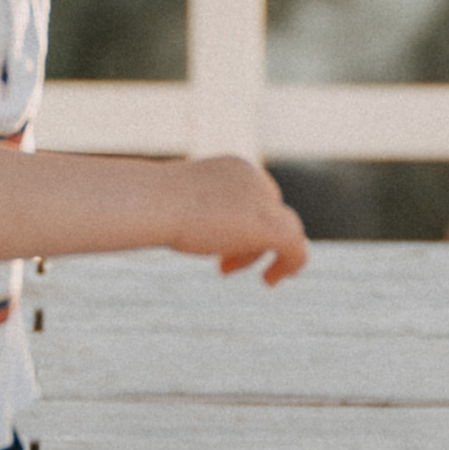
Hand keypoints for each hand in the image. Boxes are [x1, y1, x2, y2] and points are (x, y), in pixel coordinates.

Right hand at [161, 154, 308, 282]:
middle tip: (224, 268)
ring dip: (268, 255)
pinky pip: (296, 246)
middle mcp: (255, 179)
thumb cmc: (152, 204)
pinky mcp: (269, 226)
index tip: (220, 250)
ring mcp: (264, 200)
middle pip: (270, 214)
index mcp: (236, 169)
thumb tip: (194, 224)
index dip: (243, 226)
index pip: (256, 198)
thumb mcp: (178, 203)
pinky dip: (291, 264)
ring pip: (285, 231)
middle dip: (250, 243)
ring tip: (257, 278)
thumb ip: (196, 210)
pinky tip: (271, 281)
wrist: (154, 203)